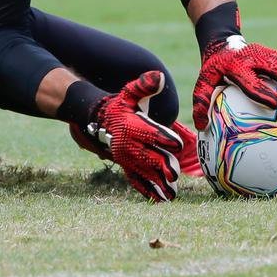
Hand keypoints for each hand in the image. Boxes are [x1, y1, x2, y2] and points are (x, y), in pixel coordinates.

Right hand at [90, 71, 182, 201]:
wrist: (98, 121)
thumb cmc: (121, 106)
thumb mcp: (130, 93)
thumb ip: (144, 85)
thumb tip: (158, 76)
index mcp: (134, 127)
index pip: (153, 134)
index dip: (166, 138)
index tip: (178, 145)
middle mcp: (130, 145)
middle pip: (150, 157)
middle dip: (163, 166)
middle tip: (174, 174)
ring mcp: (128, 159)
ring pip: (146, 172)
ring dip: (158, 183)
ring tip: (171, 194)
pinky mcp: (127, 167)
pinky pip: (136, 181)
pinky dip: (147, 191)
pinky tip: (159, 200)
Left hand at [192, 36, 276, 129]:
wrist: (222, 43)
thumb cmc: (214, 70)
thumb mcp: (203, 81)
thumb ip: (201, 101)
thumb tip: (200, 126)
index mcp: (235, 67)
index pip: (249, 82)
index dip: (262, 92)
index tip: (276, 104)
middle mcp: (254, 59)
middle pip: (275, 67)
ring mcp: (266, 54)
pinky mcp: (275, 55)